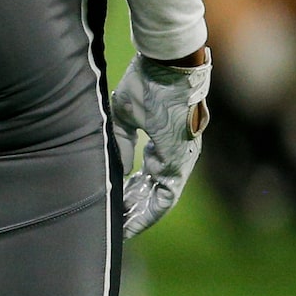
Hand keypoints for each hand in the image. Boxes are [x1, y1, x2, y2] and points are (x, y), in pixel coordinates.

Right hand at [109, 47, 211, 237]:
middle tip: (115, 228)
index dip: (131, 196)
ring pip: (161, 198)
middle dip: (134, 211)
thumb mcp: (125, 115)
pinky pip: (166, 195)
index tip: (114, 207)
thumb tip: (117, 170)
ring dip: (141, 215)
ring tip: (121, 231)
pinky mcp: (180, 159)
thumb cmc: (148, 82)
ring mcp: (181, 158)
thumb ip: (122, 144)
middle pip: (155, 193)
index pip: (149, 178)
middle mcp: (176, 154)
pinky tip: (130, 220)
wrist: (169, 64)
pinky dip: (148, 211)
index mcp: (164, 142)